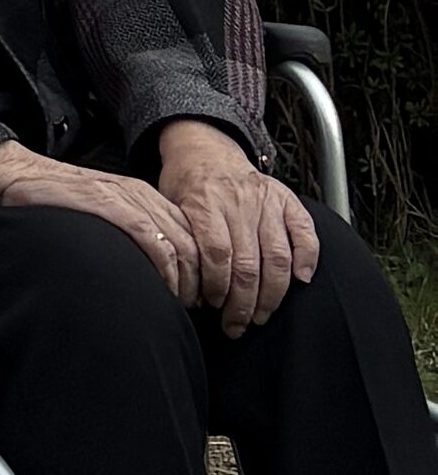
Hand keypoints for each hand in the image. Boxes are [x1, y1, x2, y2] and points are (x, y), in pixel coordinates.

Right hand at [0, 144, 198, 293]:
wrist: (15, 175)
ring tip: (180, 305)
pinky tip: (162, 288)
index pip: (193, 236)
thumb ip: (128, 235)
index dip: (202, 271)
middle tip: (194, 309)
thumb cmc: (55, 204)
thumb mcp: (102, 216)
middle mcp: (141, 194)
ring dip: (185, 280)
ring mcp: (126, 196)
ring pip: (178, 243)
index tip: (197, 299)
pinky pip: (151, 238)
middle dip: (200, 280)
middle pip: (193, 242)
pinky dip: (165, 267)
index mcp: (144, 197)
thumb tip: (157, 274)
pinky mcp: (108, 202)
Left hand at [157, 121, 320, 333]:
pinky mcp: (285, 198)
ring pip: (277, 255)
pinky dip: (308, 257)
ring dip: (272, 294)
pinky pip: (304, 230)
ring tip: (261, 315)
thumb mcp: (167, 206)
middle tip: (238, 325)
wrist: (204, 149)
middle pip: (248, 263)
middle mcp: (237, 200)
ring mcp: (264, 198)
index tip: (212, 307)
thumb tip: (183, 287)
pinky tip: (301, 280)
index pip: (217, 253)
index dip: (217, 286)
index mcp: (204, 201)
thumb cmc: (185, 186)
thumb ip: (178, 239)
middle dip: (244, 304)